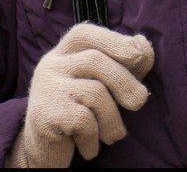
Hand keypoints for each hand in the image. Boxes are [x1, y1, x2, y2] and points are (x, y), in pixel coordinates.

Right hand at [6, 23, 153, 167]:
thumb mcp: (102, 85)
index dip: (113, 40)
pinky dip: (94, 138)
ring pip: (94, 93)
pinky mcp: (44, 115)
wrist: (45, 153)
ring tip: (113, 136)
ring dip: (113, 120)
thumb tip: (142, 43)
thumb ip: (123, 64)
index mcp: (62, 55)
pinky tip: (90, 148)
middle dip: (124, 81)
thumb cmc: (81, 114)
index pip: (83, 34)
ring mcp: (45, 89)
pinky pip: (84, 121)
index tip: (139, 54)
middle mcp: (50, 66)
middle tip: (140, 102)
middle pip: (94, 61)